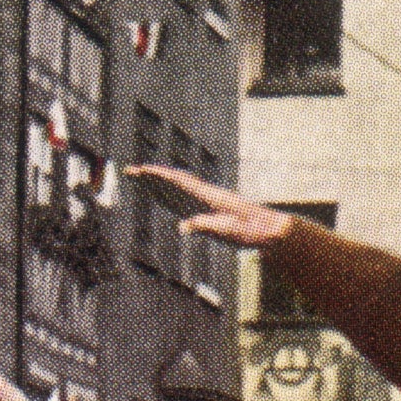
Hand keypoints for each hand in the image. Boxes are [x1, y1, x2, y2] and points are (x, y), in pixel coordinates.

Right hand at [129, 163, 293, 250]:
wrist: (271, 229)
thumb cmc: (252, 230)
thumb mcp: (228, 230)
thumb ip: (205, 226)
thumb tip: (182, 227)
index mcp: (209, 195)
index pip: (179, 181)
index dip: (159, 175)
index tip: (141, 170)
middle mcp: (206, 193)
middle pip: (174, 180)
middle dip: (151, 175)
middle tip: (129, 171)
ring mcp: (208, 200)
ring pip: (178, 188)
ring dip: (158, 183)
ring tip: (138, 179)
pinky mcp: (210, 208)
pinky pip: (185, 199)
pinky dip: (169, 194)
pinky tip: (163, 196)